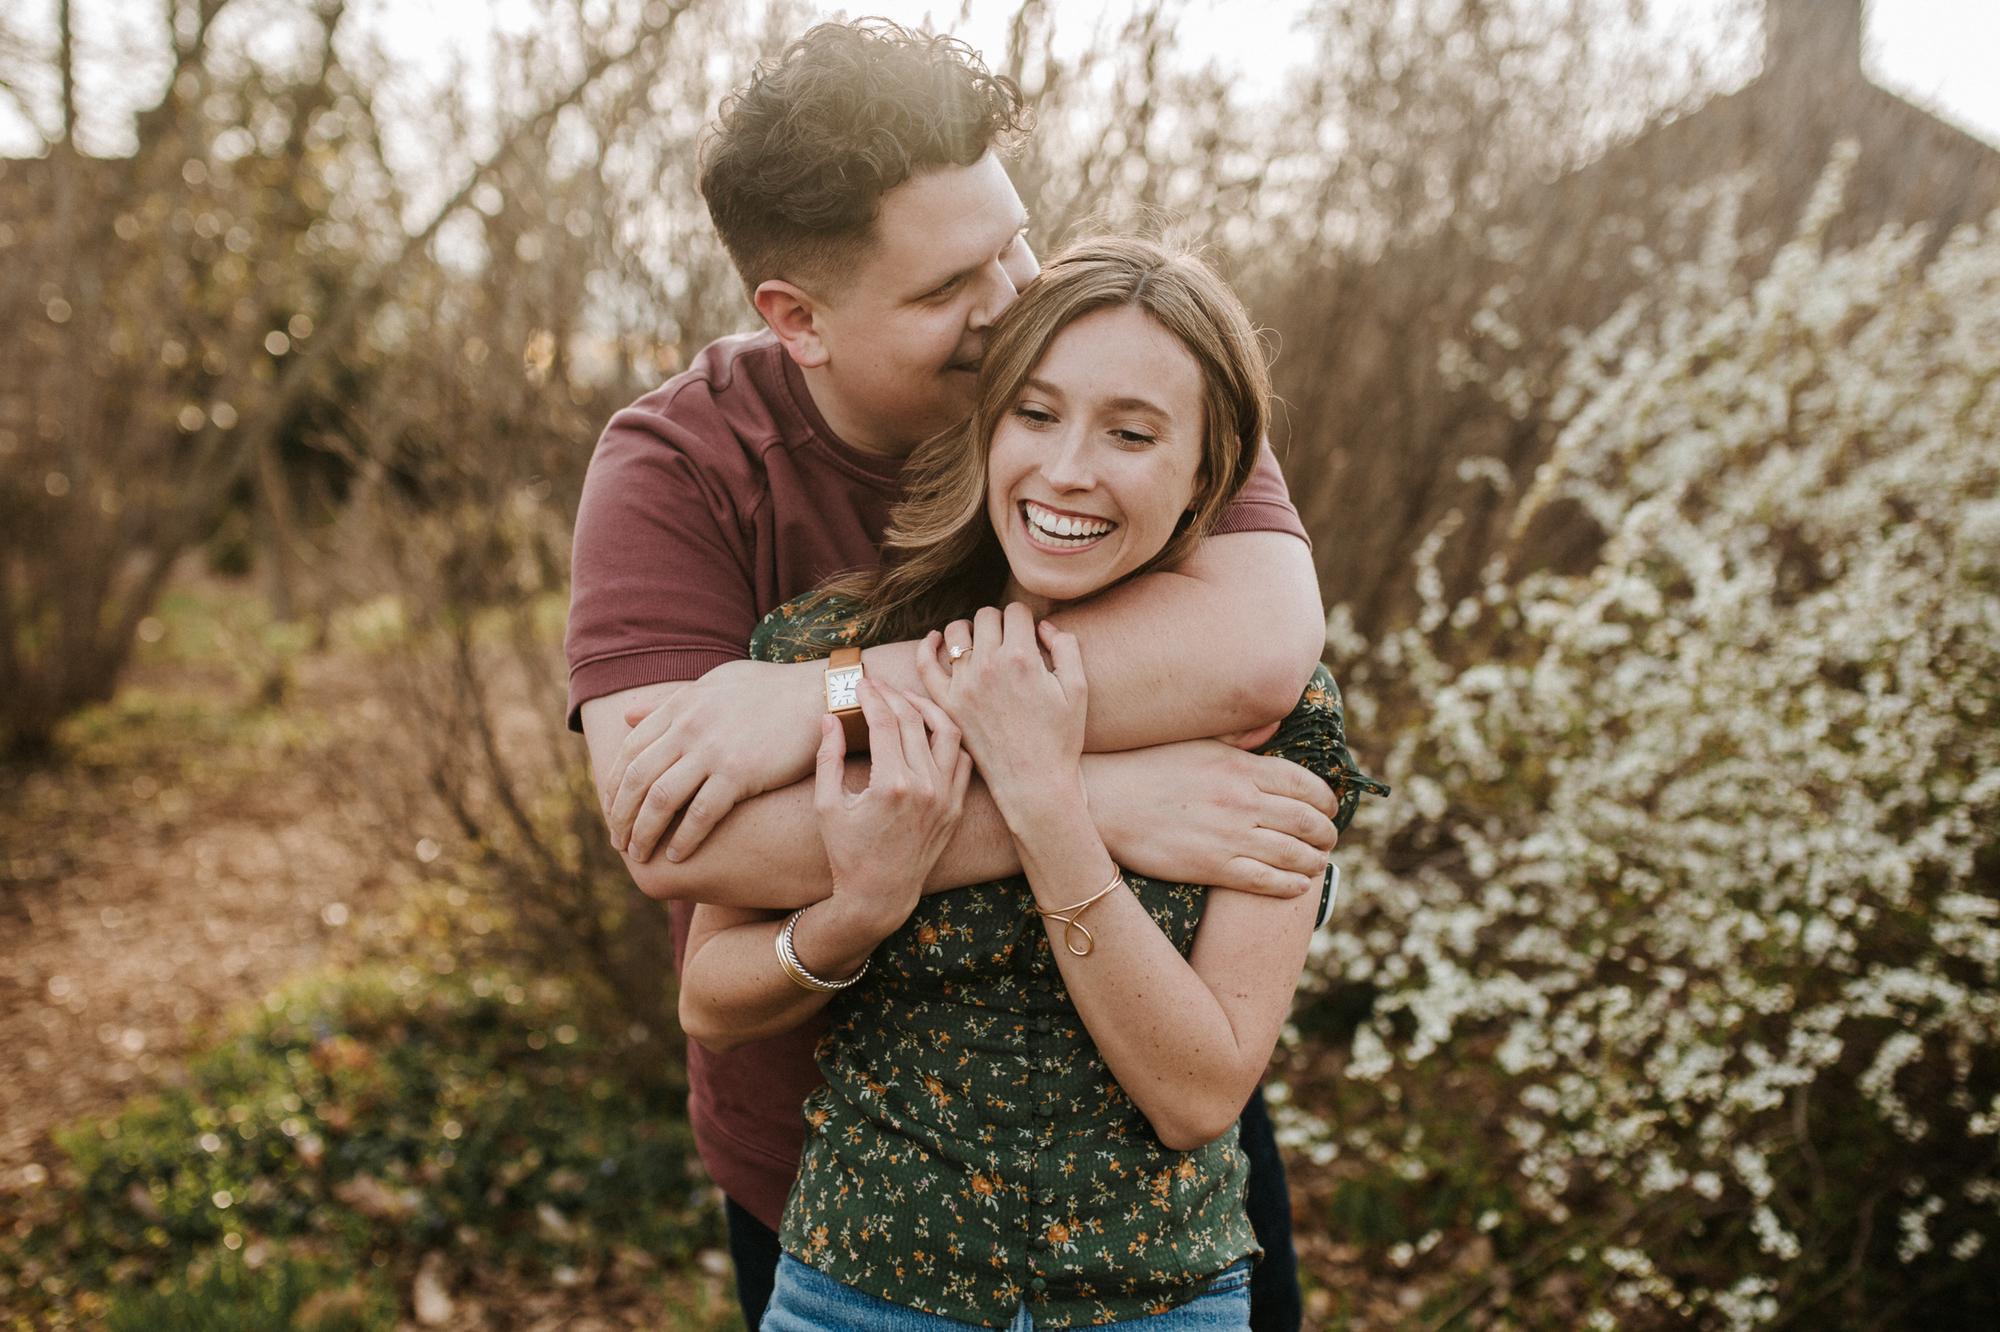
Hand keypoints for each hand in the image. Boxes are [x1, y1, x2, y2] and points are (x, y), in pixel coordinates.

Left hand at [606, 659, 819, 862]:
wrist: (818, 694)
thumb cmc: (771, 689)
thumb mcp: (714, 683)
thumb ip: (669, 701)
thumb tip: (627, 715)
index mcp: (680, 705)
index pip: (629, 750)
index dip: (612, 785)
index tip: (612, 810)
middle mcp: (689, 727)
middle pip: (636, 778)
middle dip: (620, 815)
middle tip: (618, 842)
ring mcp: (713, 750)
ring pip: (660, 799)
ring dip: (644, 832)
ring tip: (639, 854)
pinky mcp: (740, 772)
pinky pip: (701, 814)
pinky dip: (684, 839)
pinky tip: (677, 856)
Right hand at [814, 681, 971, 937]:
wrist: (880, 896)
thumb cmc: (847, 852)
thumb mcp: (827, 805)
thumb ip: (828, 757)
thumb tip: (829, 717)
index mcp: (891, 784)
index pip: (885, 721)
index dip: (871, 696)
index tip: (860, 683)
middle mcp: (926, 787)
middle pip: (915, 720)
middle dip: (894, 695)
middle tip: (879, 685)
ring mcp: (946, 797)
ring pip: (949, 732)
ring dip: (929, 708)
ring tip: (908, 699)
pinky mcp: (956, 806)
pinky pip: (962, 759)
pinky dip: (949, 738)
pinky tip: (930, 731)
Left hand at [915, 604, 1084, 811]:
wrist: (1034, 783)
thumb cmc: (1061, 739)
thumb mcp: (1077, 689)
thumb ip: (1066, 647)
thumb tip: (1043, 625)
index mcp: (1022, 658)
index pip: (1016, 612)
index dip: (1026, 619)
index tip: (1028, 632)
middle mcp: (989, 666)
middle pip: (987, 616)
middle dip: (1000, 622)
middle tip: (1008, 640)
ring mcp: (963, 685)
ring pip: (957, 632)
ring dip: (970, 631)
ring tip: (981, 643)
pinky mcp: (947, 704)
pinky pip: (926, 664)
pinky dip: (929, 646)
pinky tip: (937, 640)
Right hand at [1085, 740, 1337, 896]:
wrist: (1103, 800)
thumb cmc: (1145, 766)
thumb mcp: (1196, 742)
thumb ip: (1239, 736)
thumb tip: (1275, 726)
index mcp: (1240, 766)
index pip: (1304, 784)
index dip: (1325, 800)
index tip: (1329, 808)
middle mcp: (1242, 800)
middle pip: (1306, 820)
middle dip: (1326, 832)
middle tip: (1328, 839)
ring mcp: (1229, 835)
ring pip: (1293, 853)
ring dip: (1314, 860)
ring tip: (1317, 862)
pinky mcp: (1211, 866)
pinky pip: (1265, 880)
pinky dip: (1290, 884)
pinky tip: (1297, 884)